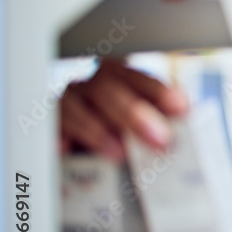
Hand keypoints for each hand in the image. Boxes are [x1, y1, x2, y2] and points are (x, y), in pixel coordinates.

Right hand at [60, 59, 188, 160]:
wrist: (75, 133)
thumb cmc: (115, 125)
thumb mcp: (139, 118)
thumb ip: (159, 120)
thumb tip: (184, 129)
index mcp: (116, 77)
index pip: (137, 77)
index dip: (158, 91)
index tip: (180, 107)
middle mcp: (89, 86)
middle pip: (107, 89)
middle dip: (134, 113)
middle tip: (159, 139)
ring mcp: (65, 104)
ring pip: (74, 107)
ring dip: (97, 130)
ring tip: (118, 153)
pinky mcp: (48, 125)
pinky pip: (48, 129)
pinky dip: (58, 140)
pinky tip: (67, 150)